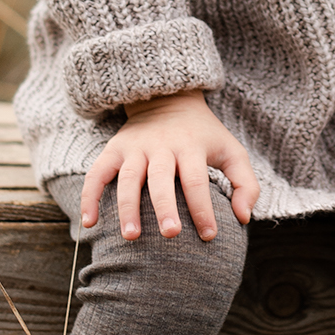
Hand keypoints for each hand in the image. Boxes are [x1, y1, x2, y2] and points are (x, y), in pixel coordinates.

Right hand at [81, 88, 259, 240]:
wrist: (168, 99)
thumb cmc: (204, 135)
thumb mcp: (232, 151)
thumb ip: (245, 184)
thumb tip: (243, 219)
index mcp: (190, 147)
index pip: (196, 180)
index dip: (202, 208)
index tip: (208, 236)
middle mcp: (161, 146)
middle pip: (161, 179)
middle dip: (165, 207)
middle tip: (170, 234)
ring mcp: (134, 147)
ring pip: (128, 178)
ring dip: (127, 207)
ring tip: (131, 236)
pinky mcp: (114, 149)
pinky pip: (97, 174)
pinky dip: (90, 197)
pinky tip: (89, 223)